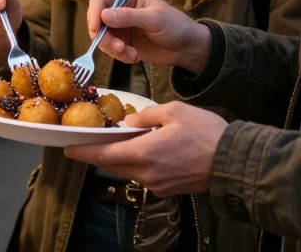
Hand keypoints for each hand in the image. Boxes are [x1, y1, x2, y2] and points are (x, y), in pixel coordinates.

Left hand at [66, 102, 227, 196]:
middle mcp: (146, 174)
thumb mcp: (174, 111)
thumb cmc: (206, 133)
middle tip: (95, 138)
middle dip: (103, 152)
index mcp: (143, 154)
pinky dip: (141, 163)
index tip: (68, 148)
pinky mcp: (167, 189)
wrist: (232, 161)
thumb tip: (130, 123)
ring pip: (130, 170)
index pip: (103, 155)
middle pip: (114, 164)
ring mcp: (157, 185)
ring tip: (126, 140)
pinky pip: (145, 175)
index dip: (83, 152)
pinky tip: (149, 149)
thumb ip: (147, 115)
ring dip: (124, 157)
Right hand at [86, 0, 211, 72]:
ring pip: (102, 38)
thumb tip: (103, 15)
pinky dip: (119, 56)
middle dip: (105, 38)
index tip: (96, 31)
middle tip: (120, 49)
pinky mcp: (122, 41)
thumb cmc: (174, 26)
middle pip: (97, 21)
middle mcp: (119, 8)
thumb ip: (128, 16)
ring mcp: (120, 25)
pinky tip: (135, 57)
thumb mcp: (153, 19)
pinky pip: (110, 50)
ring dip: (114, 49)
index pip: (100, 0)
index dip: (93, 15)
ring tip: (132, 55)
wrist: (186, 48)